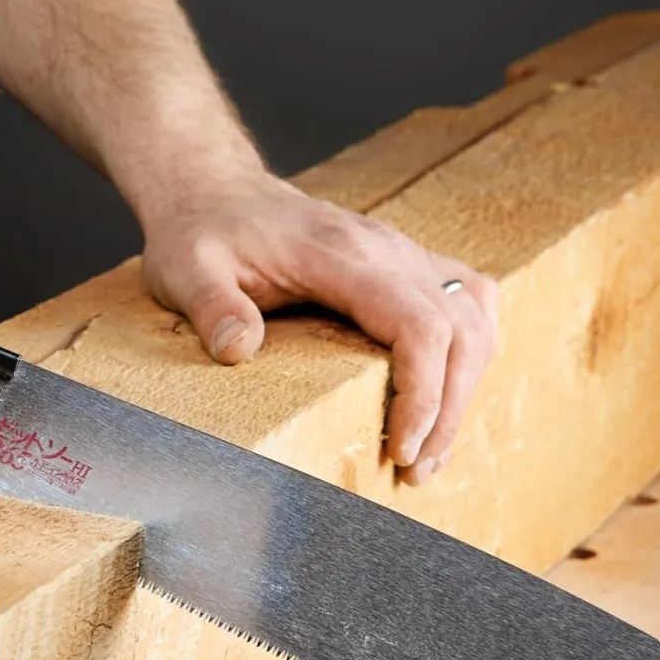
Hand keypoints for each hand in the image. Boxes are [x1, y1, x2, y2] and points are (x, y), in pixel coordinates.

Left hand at [0, 0, 499, 483]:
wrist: (213, 190)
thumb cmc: (201, 234)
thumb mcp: (185, 269)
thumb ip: (211, 307)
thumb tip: (240, 349)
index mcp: (339, 254)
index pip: (417, 323)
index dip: (423, 392)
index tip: (400, 448)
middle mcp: (385, 248)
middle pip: (460, 328)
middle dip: (450, 407)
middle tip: (416, 469)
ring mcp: (401, 251)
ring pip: (475, 315)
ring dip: (466, 384)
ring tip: (430, 448)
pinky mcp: (406, 262)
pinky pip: (467, 301)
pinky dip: (469, 353)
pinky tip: (446, 395)